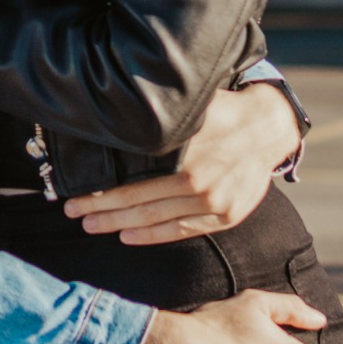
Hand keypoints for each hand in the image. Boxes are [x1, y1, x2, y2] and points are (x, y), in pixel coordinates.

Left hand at [63, 83, 300, 244]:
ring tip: (93, 226)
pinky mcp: (226, 215)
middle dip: (101, 211)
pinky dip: (154, 236)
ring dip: (121, 225)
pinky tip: (129, 237)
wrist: (268, 127)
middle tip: (73, 214)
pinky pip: (183, 230)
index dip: (100, 192)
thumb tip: (115, 118)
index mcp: (184, 155)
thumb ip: (158, 120)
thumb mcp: (190, 107)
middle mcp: (197, 181)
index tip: (74, 196)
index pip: (132, 181)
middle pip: (139, 203)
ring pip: (157, 219)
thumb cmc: (222, 110)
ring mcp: (213, 201)